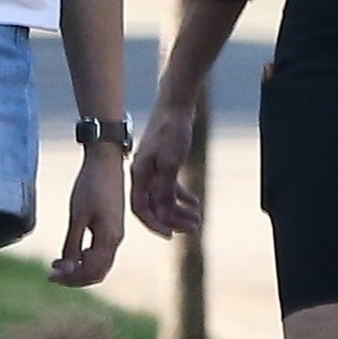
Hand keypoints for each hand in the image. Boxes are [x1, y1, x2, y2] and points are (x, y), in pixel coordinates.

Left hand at [50, 149, 125, 287]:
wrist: (106, 162)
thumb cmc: (91, 185)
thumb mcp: (77, 216)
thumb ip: (73, 244)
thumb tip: (66, 268)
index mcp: (109, 238)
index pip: (92, 272)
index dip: (71, 279)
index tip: (51, 275)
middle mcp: (116, 240)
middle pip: (97, 272)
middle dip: (75, 278)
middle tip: (52, 275)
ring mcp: (116, 234)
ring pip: (100, 264)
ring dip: (80, 269)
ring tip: (58, 266)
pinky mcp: (112, 227)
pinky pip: (101, 253)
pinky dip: (85, 259)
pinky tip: (71, 254)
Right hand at [130, 103, 201, 237]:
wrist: (176, 104)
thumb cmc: (172, 130)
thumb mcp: (171, 162)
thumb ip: (165, 188)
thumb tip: (162, 213)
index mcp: (139, 175)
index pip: (141, 209)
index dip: (155, 224)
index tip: (171, 235)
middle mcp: (143, 174)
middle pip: (154, 206)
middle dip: (172, 220)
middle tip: (193, 228)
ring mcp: (153, 168)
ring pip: (163, 198)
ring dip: (179, 210)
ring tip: (198, 218)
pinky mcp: (164, 162)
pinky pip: (170, 186)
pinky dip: (182, 196)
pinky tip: (195, 203)